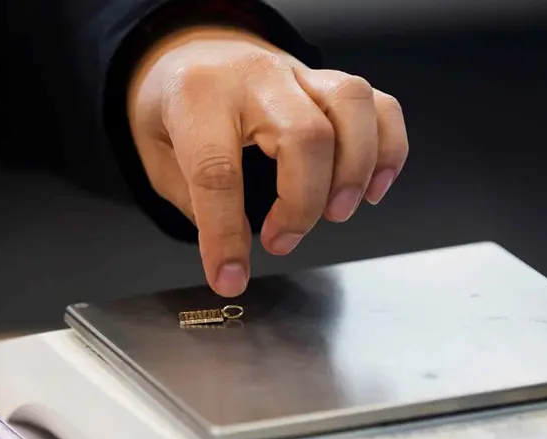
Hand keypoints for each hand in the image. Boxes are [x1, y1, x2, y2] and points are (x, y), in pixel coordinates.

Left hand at [128, 26, 407, 296]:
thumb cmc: (173, 108)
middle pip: (303, 135)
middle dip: (301, 204)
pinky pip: (379, 104)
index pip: (217, 171)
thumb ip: (194, 201)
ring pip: (351, 107)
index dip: (225, 234)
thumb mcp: (158, 154)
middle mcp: (254, 77)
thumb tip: (235, 251)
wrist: (189, 53)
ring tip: (336, 213)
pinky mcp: (328, 81)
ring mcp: (298, 73)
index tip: (229, 276)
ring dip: (353, 171)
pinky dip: (388, 150)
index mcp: (198, 97)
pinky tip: (371, 188)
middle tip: (280, 242)